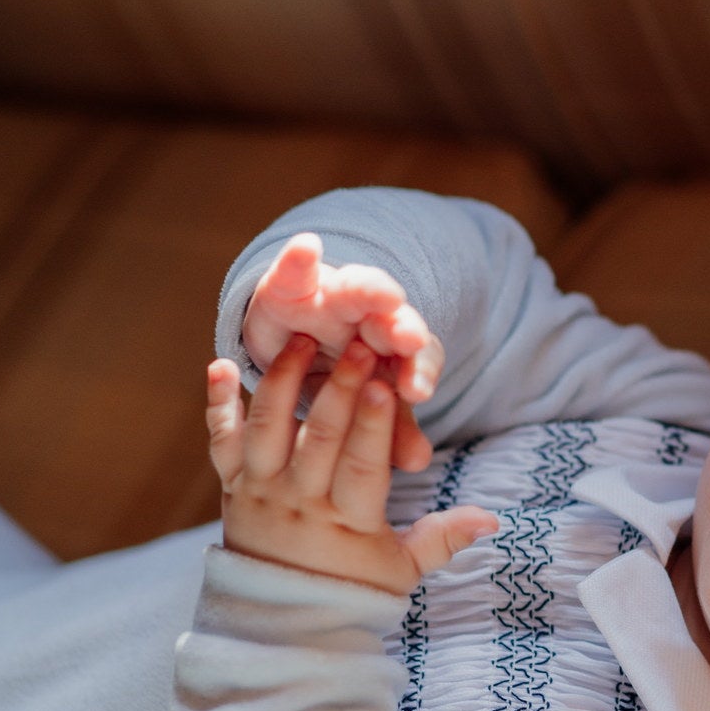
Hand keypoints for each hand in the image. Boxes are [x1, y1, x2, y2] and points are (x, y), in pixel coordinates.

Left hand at [207, 333, 498, 596]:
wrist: (281, 623)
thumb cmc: (351, 591)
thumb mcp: (402, 570)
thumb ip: (442, 538)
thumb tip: (491, 518)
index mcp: (347, 522)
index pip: (362, 468)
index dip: (374, 426)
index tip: (386, 385)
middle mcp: (300, 503)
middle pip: (319, 440)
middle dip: (339, 390)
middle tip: (357, 345)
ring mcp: (261, 493)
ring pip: (267, 430)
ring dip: (283, 383)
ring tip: (300, 341)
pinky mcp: (233, 487)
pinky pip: (222, 441)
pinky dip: (218, 404)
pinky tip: (220, 365)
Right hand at [242, 233, 444, 471]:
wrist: (292, 344)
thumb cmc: (337, 384)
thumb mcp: (358, 412)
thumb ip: (387, 432)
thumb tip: (419, 461)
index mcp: (392, 354)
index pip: (415, 361)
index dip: (418, 373)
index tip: (417, 392)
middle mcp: (368, 320)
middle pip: (392, 321)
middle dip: (402, 328)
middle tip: (410, 339)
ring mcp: (331, 298)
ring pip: (356, 289)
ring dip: (370, 291)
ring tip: (383, 296)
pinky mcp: (290, 285)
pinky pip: (294, 269)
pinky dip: (298, 258)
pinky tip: (306, 248)